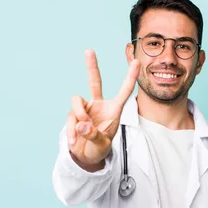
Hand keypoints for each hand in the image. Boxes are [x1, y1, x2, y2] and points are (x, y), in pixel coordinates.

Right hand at [67, 50, 139, 170]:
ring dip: (78, 116)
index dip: (130, 77)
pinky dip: (71, 130)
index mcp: (114, 110)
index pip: (123, 91)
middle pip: (95, 82)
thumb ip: (94, 135)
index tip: (137, 61)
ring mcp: (85, 109)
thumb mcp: (102, 145)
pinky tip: (75, 141)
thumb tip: (82, 124)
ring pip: (76, 101)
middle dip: (92, 66)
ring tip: (83, 131)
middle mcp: (99, 105)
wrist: (86, 157)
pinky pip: (70, 116)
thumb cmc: (100, 149)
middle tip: (89, 51)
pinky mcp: (73, 115)